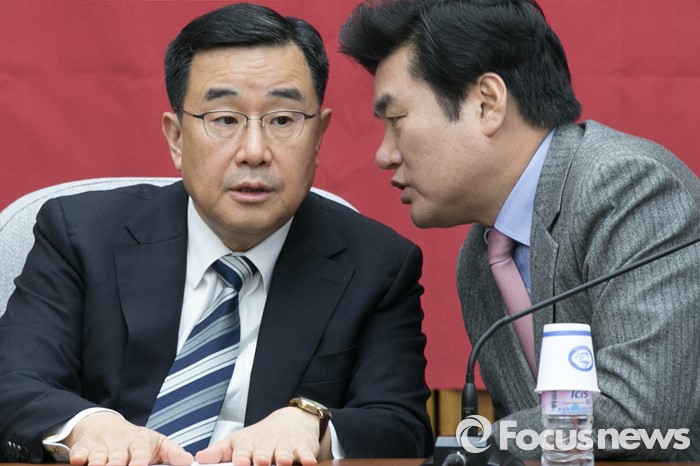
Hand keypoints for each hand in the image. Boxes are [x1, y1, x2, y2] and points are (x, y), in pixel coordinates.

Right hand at [65, 412, 192, 465]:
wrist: (103, 423)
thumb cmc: (133, 439)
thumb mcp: (156, 442)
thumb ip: (172, 453)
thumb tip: (188, 461)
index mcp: (138, 443)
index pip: (140, 453)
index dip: (139, 461)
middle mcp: (119, 444)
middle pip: (118, 457)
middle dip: (118, 464)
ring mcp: (100, 447)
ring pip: (99, 457)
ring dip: (100, 463)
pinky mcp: (83, 449)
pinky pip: (79, 454)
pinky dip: (79, 458)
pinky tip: (79, 461)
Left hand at [195, 406, 329, 465]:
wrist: (292, 418)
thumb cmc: (262, 435)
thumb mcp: (239, 440)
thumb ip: (219, 451)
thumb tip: (198, 457)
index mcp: (250, 444)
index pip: (243, 451)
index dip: (241, 456)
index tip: (239, 461)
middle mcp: (268, 445)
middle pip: (264, 452)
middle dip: (262, 457)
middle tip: (260, 461)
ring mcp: (285, 446)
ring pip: (285, 452)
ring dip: (284, 457)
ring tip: (283, 461)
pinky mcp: (303, 447)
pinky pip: (306, 453)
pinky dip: (307, 457)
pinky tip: (308, 461)